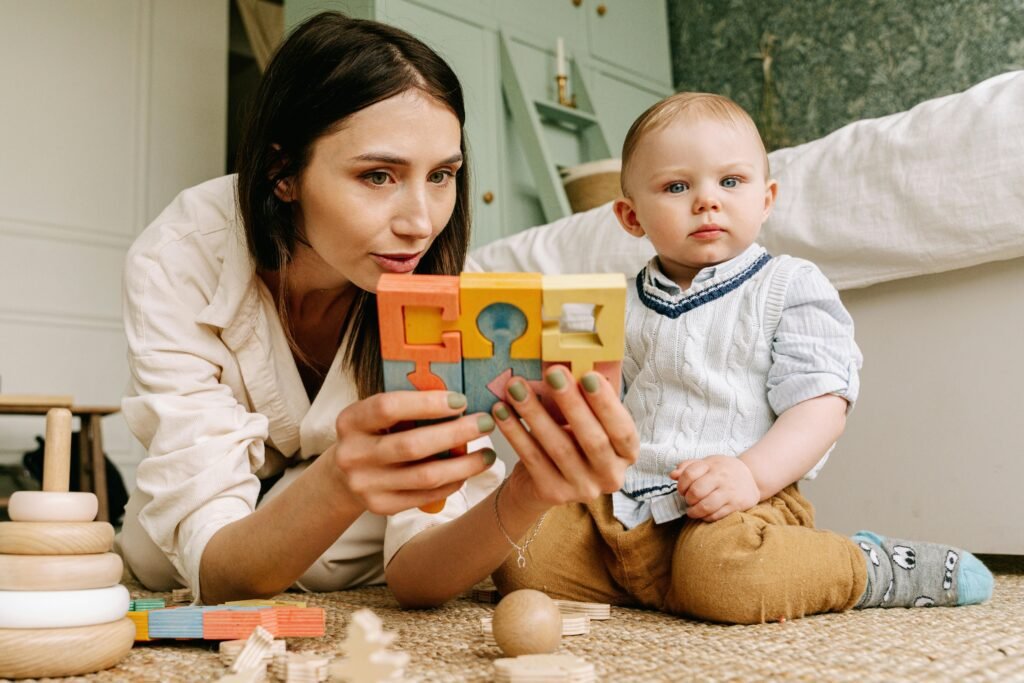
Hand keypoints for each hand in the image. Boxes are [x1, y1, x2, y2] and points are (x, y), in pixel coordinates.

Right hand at [327, 391, 495, 514]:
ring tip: (488, 454)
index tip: (461, 400)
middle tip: (486, 423)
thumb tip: (459, 400)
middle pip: (412, 445)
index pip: (388, 407)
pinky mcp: (380, 506)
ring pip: (425, 476)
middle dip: (456, 433)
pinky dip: (452, 482)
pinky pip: (425, 495)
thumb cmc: (375, 434)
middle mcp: (352, 455)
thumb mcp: (379, 416)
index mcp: (350, 421)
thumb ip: (409, 406)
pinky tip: (468, 472)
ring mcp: (365, 484)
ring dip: (463, 465)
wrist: (346, 475)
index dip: (427, 403)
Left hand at [492, 365, 637, 513]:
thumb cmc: (570, 441)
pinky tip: (501, 411)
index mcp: (625, 454)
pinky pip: (532, 458)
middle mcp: (610, 476)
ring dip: (536, 413)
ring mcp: (582, 489)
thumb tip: (573, 363)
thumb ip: (587, 401)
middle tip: (553, 374)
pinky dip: (515, 432)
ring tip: (516, 387)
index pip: (623, 430)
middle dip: (572, 404)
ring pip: (559, 448)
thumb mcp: (586, 422)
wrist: (540, 483)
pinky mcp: (553, 493)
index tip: (588, 375)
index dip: (607, 404)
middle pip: (593, 440)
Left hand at [671, 455, 759, 521]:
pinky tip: (705, 514)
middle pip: (696, 491)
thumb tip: (672, 475)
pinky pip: (716, 515)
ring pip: (706, 506)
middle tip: (689, 501)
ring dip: (694, 512)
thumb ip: (688, 466)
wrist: (752, 476)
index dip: (681, 485)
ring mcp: (729, 491)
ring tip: (692, 511)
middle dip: (688, 499)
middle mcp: (721, 477)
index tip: (681, 490)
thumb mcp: (708, 462)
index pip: (689, 473)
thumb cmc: (723, 469)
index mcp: (711, 464)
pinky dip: (706, 517)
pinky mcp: (736, 505)